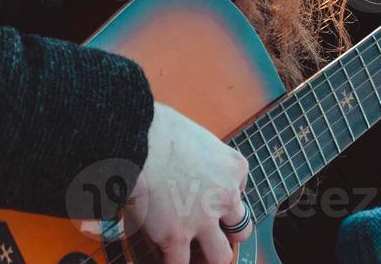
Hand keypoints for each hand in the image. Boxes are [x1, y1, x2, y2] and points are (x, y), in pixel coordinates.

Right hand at [127, 101, 252, 262]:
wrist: (139, 141)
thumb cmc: (160, 130)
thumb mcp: (197, 137)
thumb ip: (201, 158)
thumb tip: (187, 164)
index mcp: (234, 167)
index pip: (241, 189)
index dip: (223, 196)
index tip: (209, 198)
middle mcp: (226, 195)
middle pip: (241, 228)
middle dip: (227, 234)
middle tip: (208, 233)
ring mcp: (203, 219)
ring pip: (220, 256)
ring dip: (208, 256)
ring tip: (193, 255)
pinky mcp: (176, 236)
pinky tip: (165, 258)